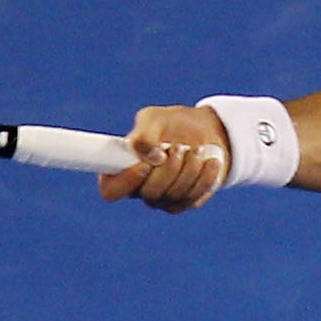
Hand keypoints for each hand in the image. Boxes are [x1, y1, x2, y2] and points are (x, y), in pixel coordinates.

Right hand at [99, 105, 231, 211]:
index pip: (111, 190)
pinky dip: (204, 178)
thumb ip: (145, 134)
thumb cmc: (171, 123)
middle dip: (168, 168)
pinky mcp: (185, 202)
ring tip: (196, 149)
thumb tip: (151, 157)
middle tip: (178, 147)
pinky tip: (209, 161)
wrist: (203, 131)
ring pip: (173, 195)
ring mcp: (162, 199)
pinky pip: (193, 197)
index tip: (146, 164)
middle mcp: (139, 189)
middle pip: (149, 192)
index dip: (126, 181)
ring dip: (188, 169)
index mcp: (121, 170)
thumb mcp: (154, 118)